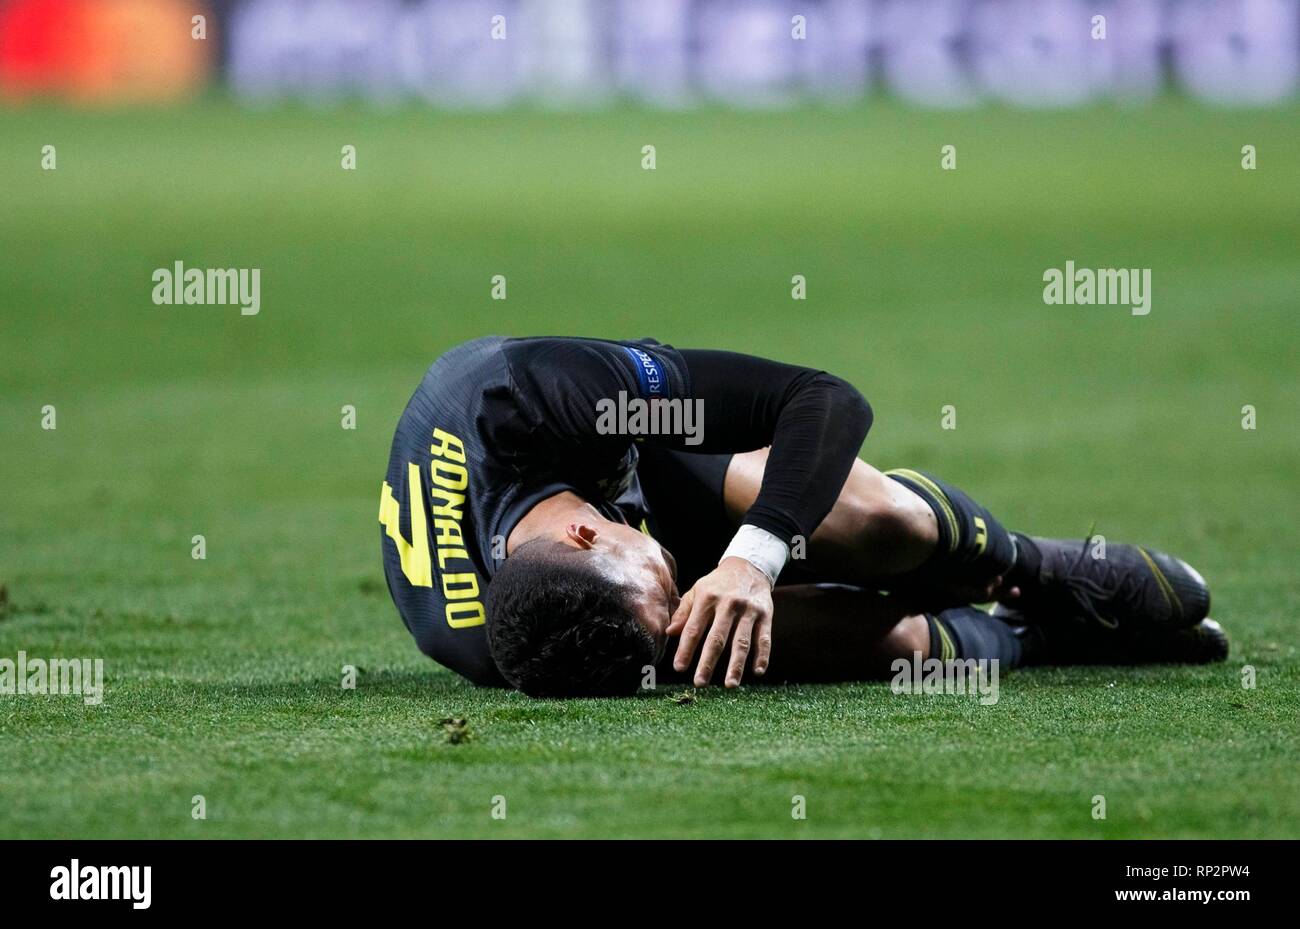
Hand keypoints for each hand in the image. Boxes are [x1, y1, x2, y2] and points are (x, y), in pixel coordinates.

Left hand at [667, 557, 773, 687]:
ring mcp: (748, 610)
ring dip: (736, 665)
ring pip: (742, 642)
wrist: (748, 566)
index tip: (679, 668)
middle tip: (700, 683)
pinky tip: (757, 672)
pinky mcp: (766, 614)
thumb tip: (670, 633)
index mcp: (707, 598)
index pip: (694, 628)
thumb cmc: (717, 584)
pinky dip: (762, 656)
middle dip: (708, 662)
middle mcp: (728, 604)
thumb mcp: (697, 591)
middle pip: (717, 638)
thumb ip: (684, 612)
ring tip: (730, 685)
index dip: (686, 649)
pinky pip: (764, 638)